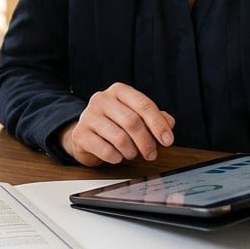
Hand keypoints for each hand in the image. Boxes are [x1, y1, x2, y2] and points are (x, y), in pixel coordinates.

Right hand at [60, 83, 175, 165]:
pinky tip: (117, 156)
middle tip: (151, 154)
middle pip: (132, 122)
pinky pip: (106, 150)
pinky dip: (117, 158)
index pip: (143, 104)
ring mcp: (88, 115)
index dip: (158, 124)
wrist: (85, 135)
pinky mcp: (80, 134)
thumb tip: (169, 123)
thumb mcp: (135, 117)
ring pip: (120, 138)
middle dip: (146, 142)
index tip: (168, 140)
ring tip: (132, 154)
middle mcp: (102, 99)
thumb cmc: (114, 124)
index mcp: (119, 91)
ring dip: (131, 152)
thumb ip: (154, 118)